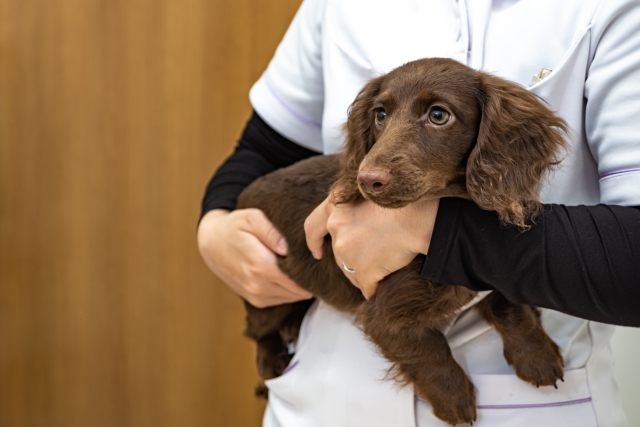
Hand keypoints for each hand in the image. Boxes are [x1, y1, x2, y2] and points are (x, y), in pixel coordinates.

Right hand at [198, 209, 312, 307]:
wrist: (211, 244)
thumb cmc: (234, 227)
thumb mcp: (252, 218)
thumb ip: (271, 232)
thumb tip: (287, 248)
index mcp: (260, 266)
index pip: (297, 279)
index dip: (311, 271)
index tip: (318, 258)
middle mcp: (258, 286)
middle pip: (298, 290)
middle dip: (308, 278)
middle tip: (314, 261)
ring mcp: (257, 296)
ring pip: (293, 297)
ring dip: (300, 285)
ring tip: (302, 266)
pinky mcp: (257, 300)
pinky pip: (283, 299)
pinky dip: (290, 290)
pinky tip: (289, 274)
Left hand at [305, 197, 438, 298]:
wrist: (418, 216)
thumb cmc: (402, 203)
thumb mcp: (368, 198)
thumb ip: (352, 212)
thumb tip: (356, 233)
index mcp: (335, 207)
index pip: (312, 226)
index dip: (314, 241)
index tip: (317, 253)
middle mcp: (336, 228)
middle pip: (339, 254)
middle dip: (353, 260)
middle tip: (374, 256)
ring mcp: (347, 251)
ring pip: (352, 272)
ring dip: (364, 274)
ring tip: (385, 265)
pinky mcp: (363, 270)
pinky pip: (367, 287)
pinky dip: (375, 287)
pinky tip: (385, 284)